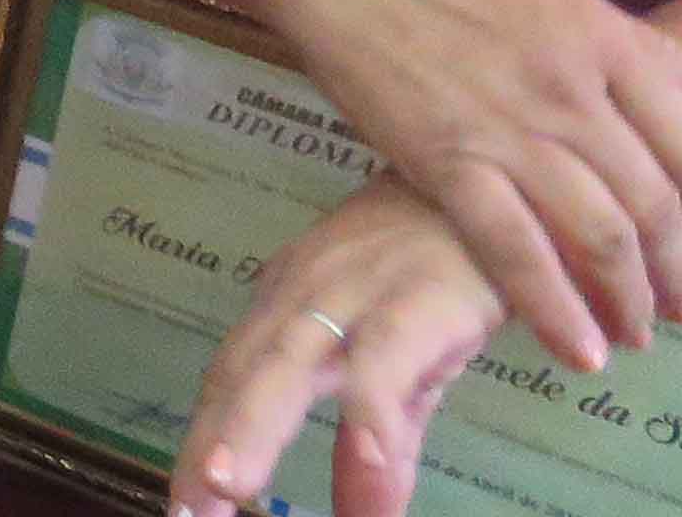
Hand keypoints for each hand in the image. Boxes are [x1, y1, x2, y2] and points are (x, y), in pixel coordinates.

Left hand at [173, 181, 519, 516]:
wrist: (496, 195)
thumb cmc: (433, 279)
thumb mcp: (400, 371)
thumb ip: (375, 448)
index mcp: (287, 312)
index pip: (230, 382)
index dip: (204, 441)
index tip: (185, 505)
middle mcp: (303, 299)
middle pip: (242, 373)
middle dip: (210, 441)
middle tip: (190, 507)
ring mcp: (354, 293)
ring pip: (291, 361)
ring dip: (255, 424)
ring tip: (230, 485)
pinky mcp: (419, 298)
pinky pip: (385, 356)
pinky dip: (370, 407)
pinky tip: (370, 462)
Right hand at [265, 0, 681, 368]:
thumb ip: (656, 55)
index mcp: (605, 42)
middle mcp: (570, 92)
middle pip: (652, 204)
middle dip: (678, 272)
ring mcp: (507, 129)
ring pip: (597, 235)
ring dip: (628, 299)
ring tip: (636, 334)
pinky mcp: (444, 161)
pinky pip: (513, 250)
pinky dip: (552, 308)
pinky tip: (578, 349)